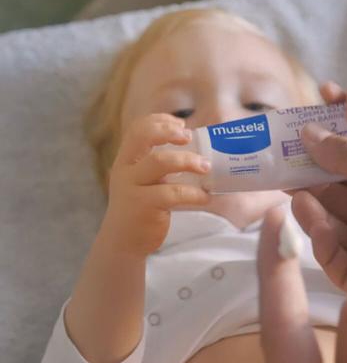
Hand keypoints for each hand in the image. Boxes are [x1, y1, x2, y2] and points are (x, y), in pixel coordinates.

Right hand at [102, 113, 210, 257]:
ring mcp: (133, 187)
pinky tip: (206, 197)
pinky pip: (172, 193)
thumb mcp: (144, 181)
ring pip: (159, 162)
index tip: (181, 124)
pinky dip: (194, 193)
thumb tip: (198, 149)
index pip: (137, 128)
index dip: (159, 121)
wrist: (123, 241)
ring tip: (206, 167)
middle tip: (190, 136)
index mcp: (127, 160)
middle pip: (143, 137)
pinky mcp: (143, 206)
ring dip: (188, 161)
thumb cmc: (141, 207)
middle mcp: (126, 169)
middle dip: (168, 132)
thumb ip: (160, 165)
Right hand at [291, 114, 346, 308]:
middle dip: (318, 186)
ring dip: (318, 213)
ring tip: (294, 195)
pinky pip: (345, 263)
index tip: (303, 147)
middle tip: (285, 171)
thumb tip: (309, 132)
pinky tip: (315, 225)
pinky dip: (328, 245)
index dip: (333, 158)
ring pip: (343, 232)